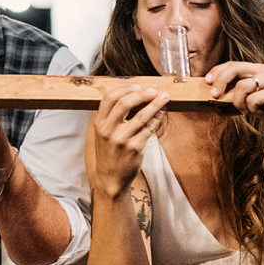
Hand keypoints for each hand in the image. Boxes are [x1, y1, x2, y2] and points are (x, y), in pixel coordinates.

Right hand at [88, 84, 168, 198]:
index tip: (137, 86)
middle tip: (153, 91)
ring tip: (165, 98)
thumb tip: (134, 96)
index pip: (109, 98)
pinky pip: (150, 129)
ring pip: (142, 115)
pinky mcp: (135, 148)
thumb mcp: (103, 133)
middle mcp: (108, 130)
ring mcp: (122, 139)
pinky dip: (158, 118)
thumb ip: (112, 116)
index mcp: (99, 123)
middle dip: (142, 94)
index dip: (125, 89)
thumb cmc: (109, 153)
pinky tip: (162, 113)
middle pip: (125, 103)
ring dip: (156, 104)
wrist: (110, 178)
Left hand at [205, 62, 263, 126]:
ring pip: (241, 86)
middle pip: (234, 68)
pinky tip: (259, 112)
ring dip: (238, 102)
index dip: (218, 71)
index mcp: (260, 70)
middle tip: (214, 94)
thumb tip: (218, 101)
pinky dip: (251, 109)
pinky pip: (251, 100)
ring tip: (247, 110)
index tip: (207, 81)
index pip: (233, 64)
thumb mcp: (257, 100)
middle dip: (220, 80)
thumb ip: (242, 97)